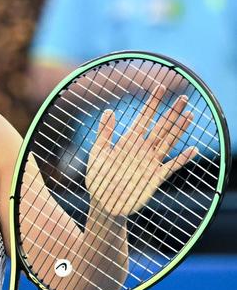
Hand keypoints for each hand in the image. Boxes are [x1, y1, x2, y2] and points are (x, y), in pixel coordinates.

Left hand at [86, 85, 197, 217]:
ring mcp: (150, 162)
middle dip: (171, 113)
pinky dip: (181, 159)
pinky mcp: (155, 178)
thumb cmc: (98, 177)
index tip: (159, 87)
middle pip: (160, 127)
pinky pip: (171, 166)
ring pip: (168, 142)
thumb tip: (108, 111)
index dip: (151, 103)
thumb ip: (104, 133)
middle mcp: (142, 149)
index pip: (143, 118)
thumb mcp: (97, 153)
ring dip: (179, 130)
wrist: (102, 202)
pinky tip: (192, 150)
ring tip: (189, 116)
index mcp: (129, 141)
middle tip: (184, 98)